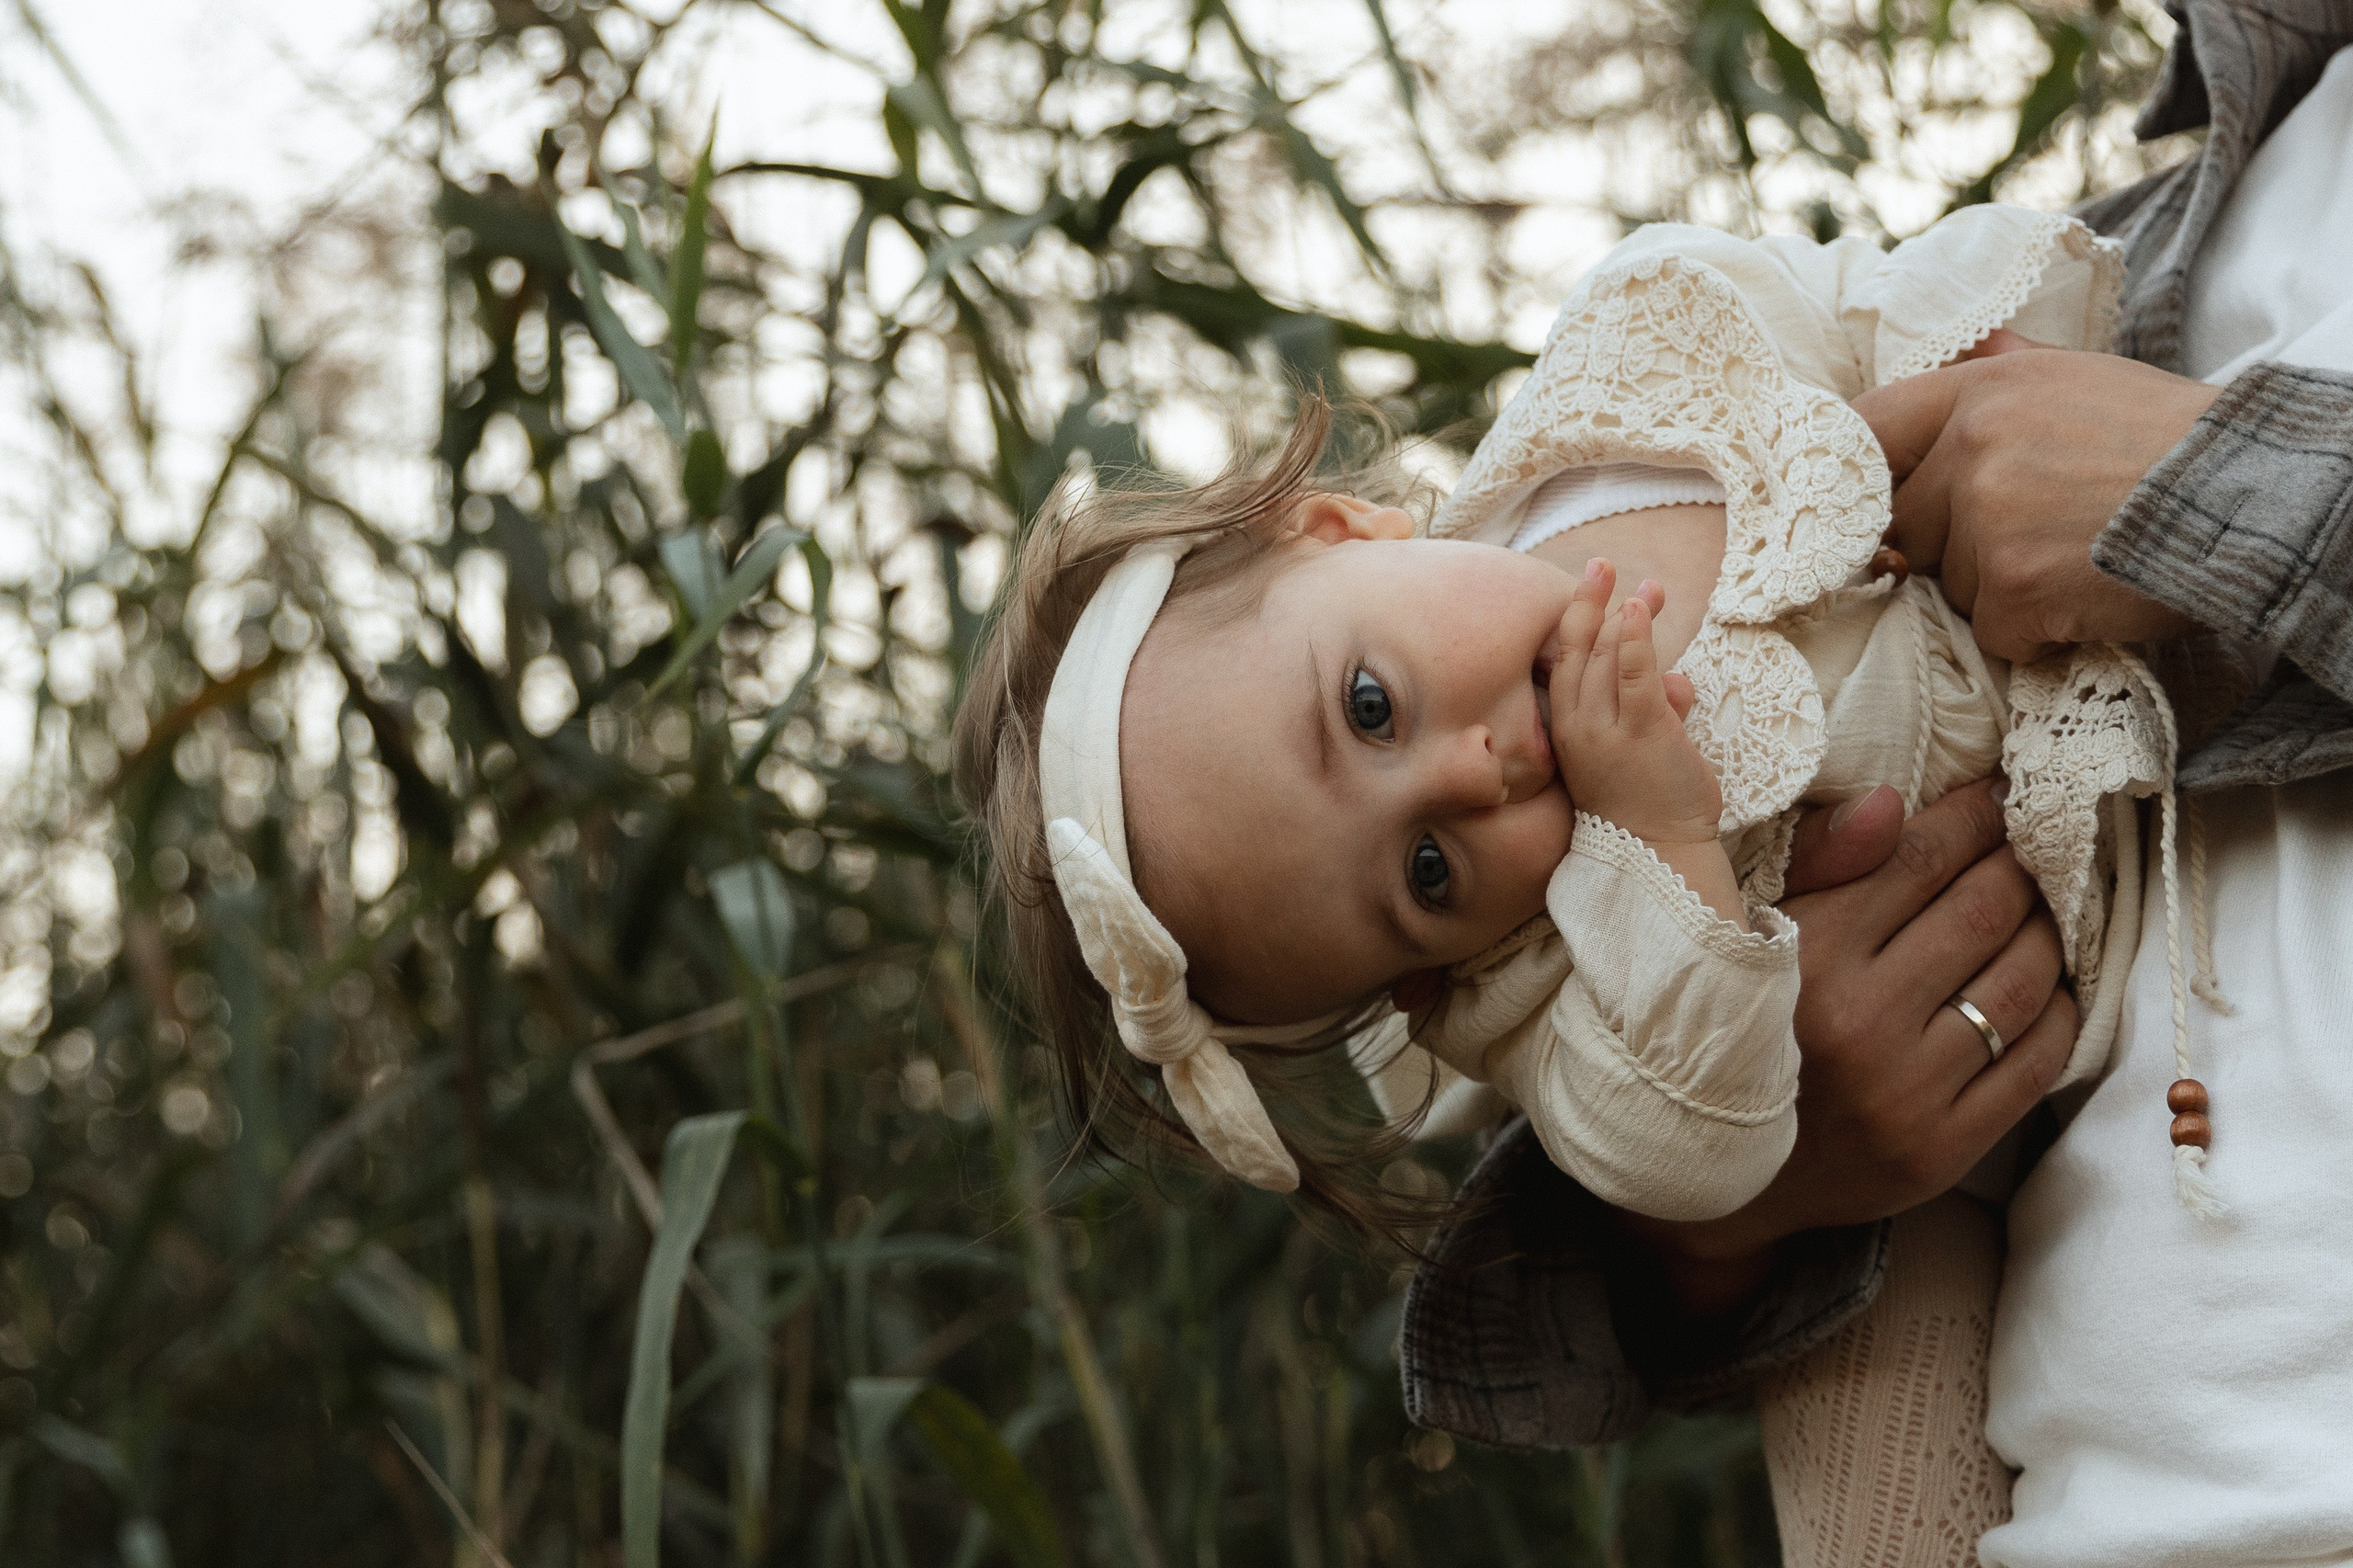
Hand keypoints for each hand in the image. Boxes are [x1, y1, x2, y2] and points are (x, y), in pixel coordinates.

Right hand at [1549, 559, 1716, 845]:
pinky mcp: (1642, 731)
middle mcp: (1577, 727)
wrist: (1658, 853)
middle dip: (1587, 602)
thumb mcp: (1638, 752)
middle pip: (1577, 651)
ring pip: (1606, 657)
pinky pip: (1634, 675)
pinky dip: (1634, 639)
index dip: (1572, 622)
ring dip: (1623, 612)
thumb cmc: (1648, 806)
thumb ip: (1653, 710)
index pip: (1562, 665)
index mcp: (1568, 732)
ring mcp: (1607, 729)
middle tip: (1601, 564)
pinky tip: (1637, 609)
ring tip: (1644, 584)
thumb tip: (1677, 682)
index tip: (1588, 589)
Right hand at [1622, 781, 2077, 1310]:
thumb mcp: (1753, 936)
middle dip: (2020, 865)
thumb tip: (1893, 800)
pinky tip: (2049, 987)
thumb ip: (1822, 865)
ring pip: (2024, 982)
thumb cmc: (1740, 1031)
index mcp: (1805, 958)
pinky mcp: (1943, 1148)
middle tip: (2030, 846)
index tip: (1995, 796)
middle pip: (1985, 912)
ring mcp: (1907, 1091)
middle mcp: (1859, 1023)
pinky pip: (2038, 1062)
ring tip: (2042, 910)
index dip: (1972, 818)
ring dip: (2049, 931)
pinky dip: (2061, 1011)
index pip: (1920, 861)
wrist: (1718, 1175)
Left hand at [1853, 331, 2217, 661]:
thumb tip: (1966, 350)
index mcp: (1985, 389)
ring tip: (2073, 557)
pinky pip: (1991, 630)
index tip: (1882, 505)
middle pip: (1908, 523)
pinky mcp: (2013, 585)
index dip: (1866, 476)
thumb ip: (2008, 371)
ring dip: (2001, 588)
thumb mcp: (2083, 378)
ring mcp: (1990, 517)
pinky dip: (2035, 631)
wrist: (2249, 496)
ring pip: (1950, 583)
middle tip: (2035, 533)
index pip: (1869, 429)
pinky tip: (2085, 595)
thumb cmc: (2170, 441)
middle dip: (1956, 544)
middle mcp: (1975, 445)